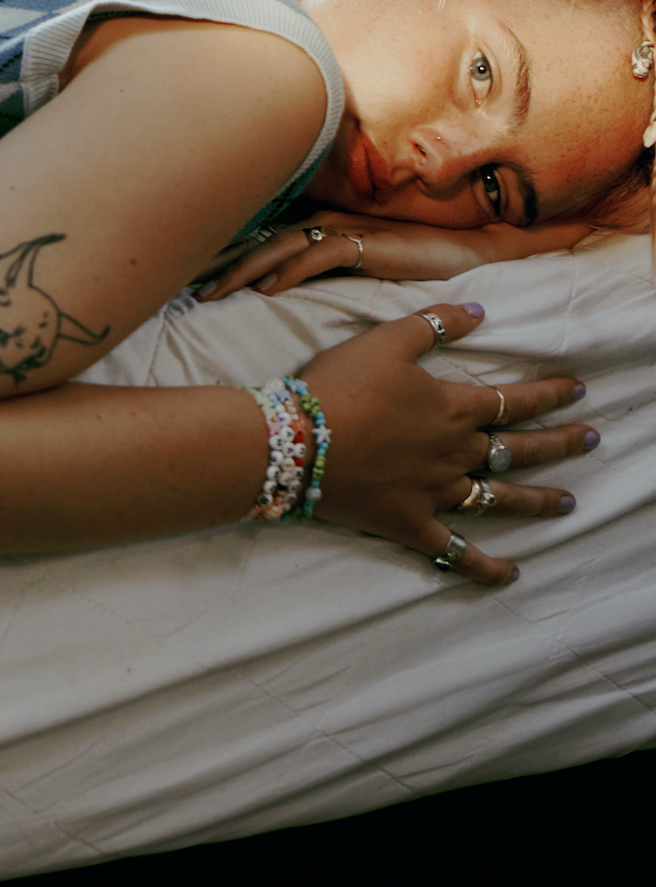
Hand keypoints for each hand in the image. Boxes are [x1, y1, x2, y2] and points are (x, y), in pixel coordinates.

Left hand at [199, 213, 589, 299]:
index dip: (225, 263)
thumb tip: (277, 293)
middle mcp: (322, 226)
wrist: (466, 250)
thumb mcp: (354, 270)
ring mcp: (343, 232)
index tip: (190, 284)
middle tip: (187, 292)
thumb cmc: (411, 261)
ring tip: (214, 293)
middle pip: (259, 245)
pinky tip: (269, 288)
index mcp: (316, 232)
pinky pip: (320, 255)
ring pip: (280, 249)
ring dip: (245, 271)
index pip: (260, 246)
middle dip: (221, 267)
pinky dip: (292, 270)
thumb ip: (319, 275)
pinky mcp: (365, 242)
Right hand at [296, 302, 591, 586]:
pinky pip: (455, 550)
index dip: (549, 395)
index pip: (515, 400)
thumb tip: (480, 312)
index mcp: (453, 409)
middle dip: (560, 443)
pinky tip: (511, 574)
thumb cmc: (339, 386)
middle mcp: (456, 452)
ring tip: (567, 503)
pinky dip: (484, 566)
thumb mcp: (385, 340)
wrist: (295, 441)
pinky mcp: (411, 523)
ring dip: (537, 500)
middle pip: (519, 448)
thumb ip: (434, 325)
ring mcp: (436, 492)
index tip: (578, 391)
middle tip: (591, 439)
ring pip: (498, 498)